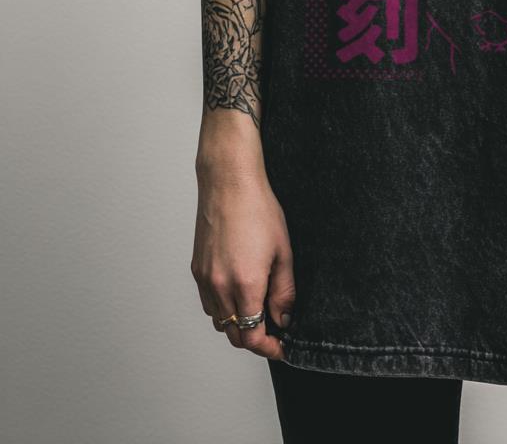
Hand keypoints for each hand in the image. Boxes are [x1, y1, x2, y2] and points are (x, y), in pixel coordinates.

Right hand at [191, 162, 295, 360]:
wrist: (229, 183)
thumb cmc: (258, 210)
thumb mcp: (283, 251)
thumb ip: (284, 291)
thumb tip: (284, 318)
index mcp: (245, 284)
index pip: (252, 336)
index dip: (268, 348)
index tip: (281, 347)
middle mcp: (220, 287)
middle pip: (234, 335)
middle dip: (255, 339)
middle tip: (274, 332)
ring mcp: (205, 279)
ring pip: (219, 321)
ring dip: (238, 325)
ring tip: (258, 310)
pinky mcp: (196, 270)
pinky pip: (208, 303)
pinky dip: (223, 309)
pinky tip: (238, 294)